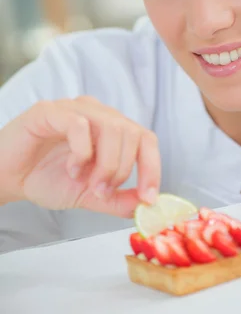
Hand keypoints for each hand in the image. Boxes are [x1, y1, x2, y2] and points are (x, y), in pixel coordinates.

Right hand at [0, 96, 160, 217]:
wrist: (7, 178)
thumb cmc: (46, 178)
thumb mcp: (89, 194)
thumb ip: (117, 199)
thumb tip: (145, 205)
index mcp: (110, 129)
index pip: (145, 138)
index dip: (152, 167)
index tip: (149, 197)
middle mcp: (97, 113)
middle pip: (132, 132)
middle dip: (122, 169)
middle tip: (102, 191)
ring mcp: (74, 109)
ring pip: (112, 126)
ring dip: (105, 163)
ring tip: (85, 181)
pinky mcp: (50, 110)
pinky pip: (80, 124)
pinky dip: (81, 152)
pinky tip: (71, 168)